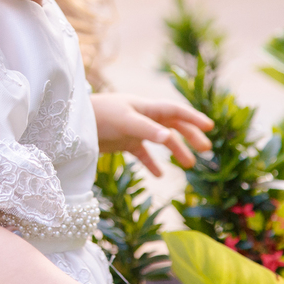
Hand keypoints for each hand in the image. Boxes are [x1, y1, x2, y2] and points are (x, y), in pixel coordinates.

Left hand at [91, 93, 212, 175]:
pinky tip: (159, 176)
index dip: (193, 118)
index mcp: (146, 107)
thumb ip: (146, 130)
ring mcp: (133, 130)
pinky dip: (151, 163)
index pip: (175, 111)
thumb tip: (169, 137)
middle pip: (173, 125)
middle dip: (190, 136)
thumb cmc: (99, 116)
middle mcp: (143, 116)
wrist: (72, 124)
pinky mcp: (123, 142)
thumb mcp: (125, 122)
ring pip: (160, 140)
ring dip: (175, 151)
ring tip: (188, 166)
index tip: (210, 127)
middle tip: (205, 149)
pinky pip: (142, 153)